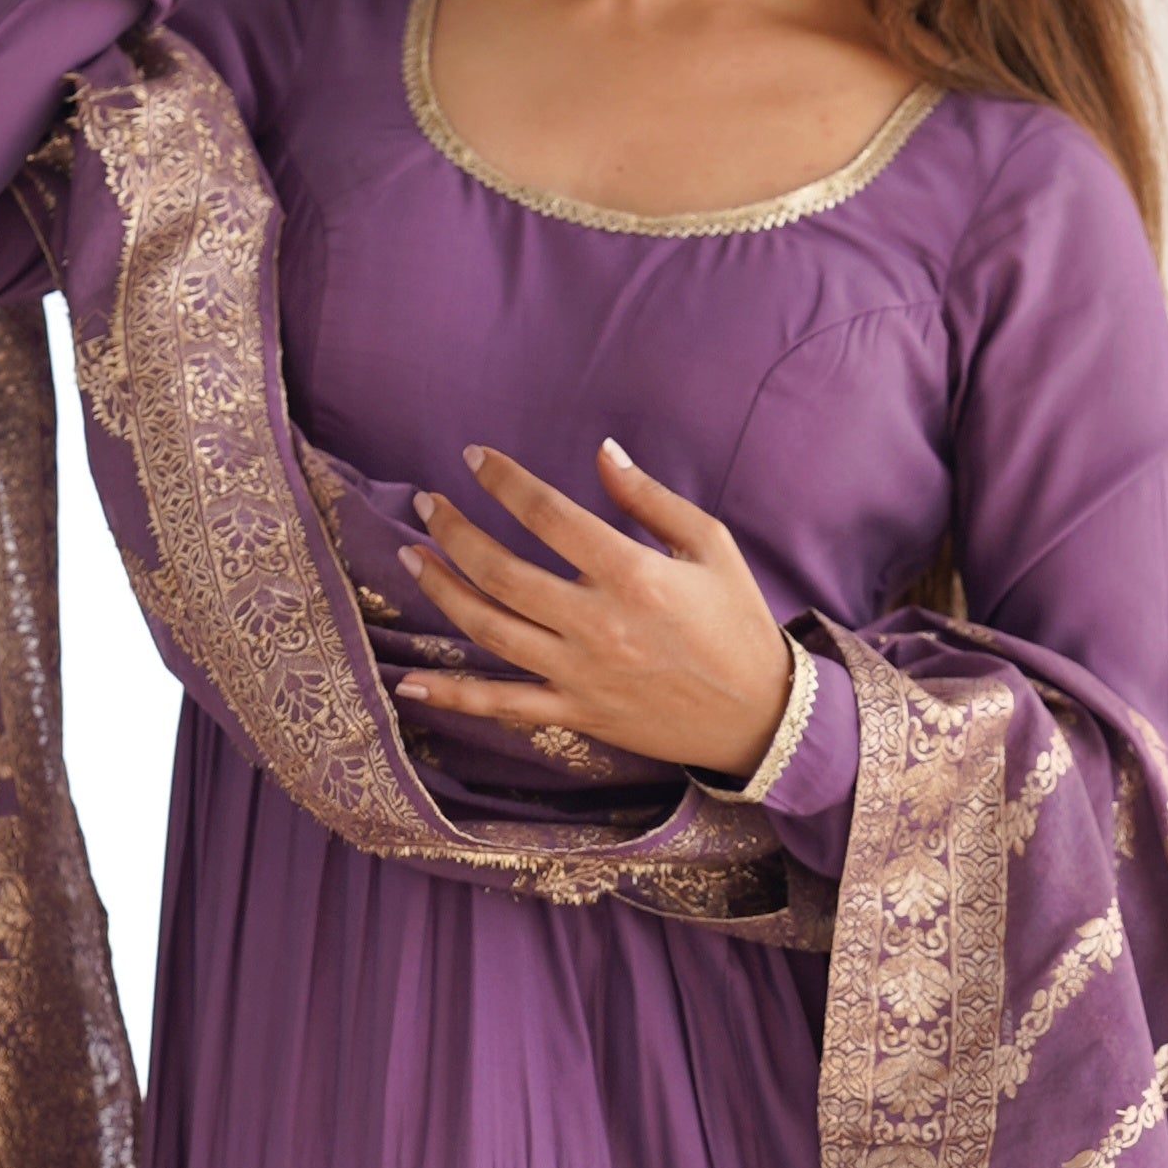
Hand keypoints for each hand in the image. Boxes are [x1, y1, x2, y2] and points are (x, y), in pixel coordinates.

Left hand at [395, 441, 799, 782]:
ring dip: (442, 590)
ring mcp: (581, 674)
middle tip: (426, 504)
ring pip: (490, 630)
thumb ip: (650, 497)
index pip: (548, 515)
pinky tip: (408, 684)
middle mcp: (598, 624)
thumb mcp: (710, 545)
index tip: (474, 460)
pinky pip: (503, 706)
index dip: (503, 481)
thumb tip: (602, 451)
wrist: (759, 716)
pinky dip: (453, 697)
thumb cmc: (737, 622)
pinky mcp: (575, 713)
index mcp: (633, 575)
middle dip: (453, 531)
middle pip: (502, 571)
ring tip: (411, 557)